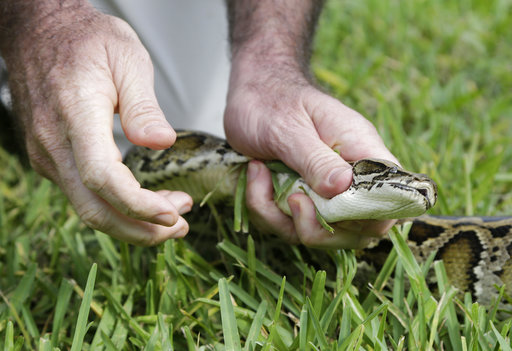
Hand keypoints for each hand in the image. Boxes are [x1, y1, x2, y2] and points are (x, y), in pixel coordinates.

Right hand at [1, 3, 191, 244]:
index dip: (139, 204)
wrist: (39, 31)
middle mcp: (54, 143)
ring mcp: (47, 154)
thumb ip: (143, 106)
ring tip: (170, 218)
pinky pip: (82, 194)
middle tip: (179, 227)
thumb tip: (161, 144)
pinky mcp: (50, 158)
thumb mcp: (127, 59)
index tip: (173, 213)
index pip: (103, 177)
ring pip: (87, 207)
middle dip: (140, 229)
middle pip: (94, 208)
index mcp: (76, 115)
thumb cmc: (87, 40)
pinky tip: (143, 202)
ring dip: (131, 222)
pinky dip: (115, 207)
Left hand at [224, 58, 397, 248]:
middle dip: (318, 229)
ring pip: (321, 234)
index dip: (369, 217)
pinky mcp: (302, 201)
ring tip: (260, 176)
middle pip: (359, 230)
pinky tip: (255, 175)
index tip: (328, 208)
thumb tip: (344, 187)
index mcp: (361, 150)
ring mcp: (325, 193)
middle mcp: (349, 177)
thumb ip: (316, 158)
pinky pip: (289, 227)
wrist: (250, 93)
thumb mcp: (289, 127)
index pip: (390, 196)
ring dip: (282, 218)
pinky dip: (266, 210)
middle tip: (290, 199)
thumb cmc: (273, 101)